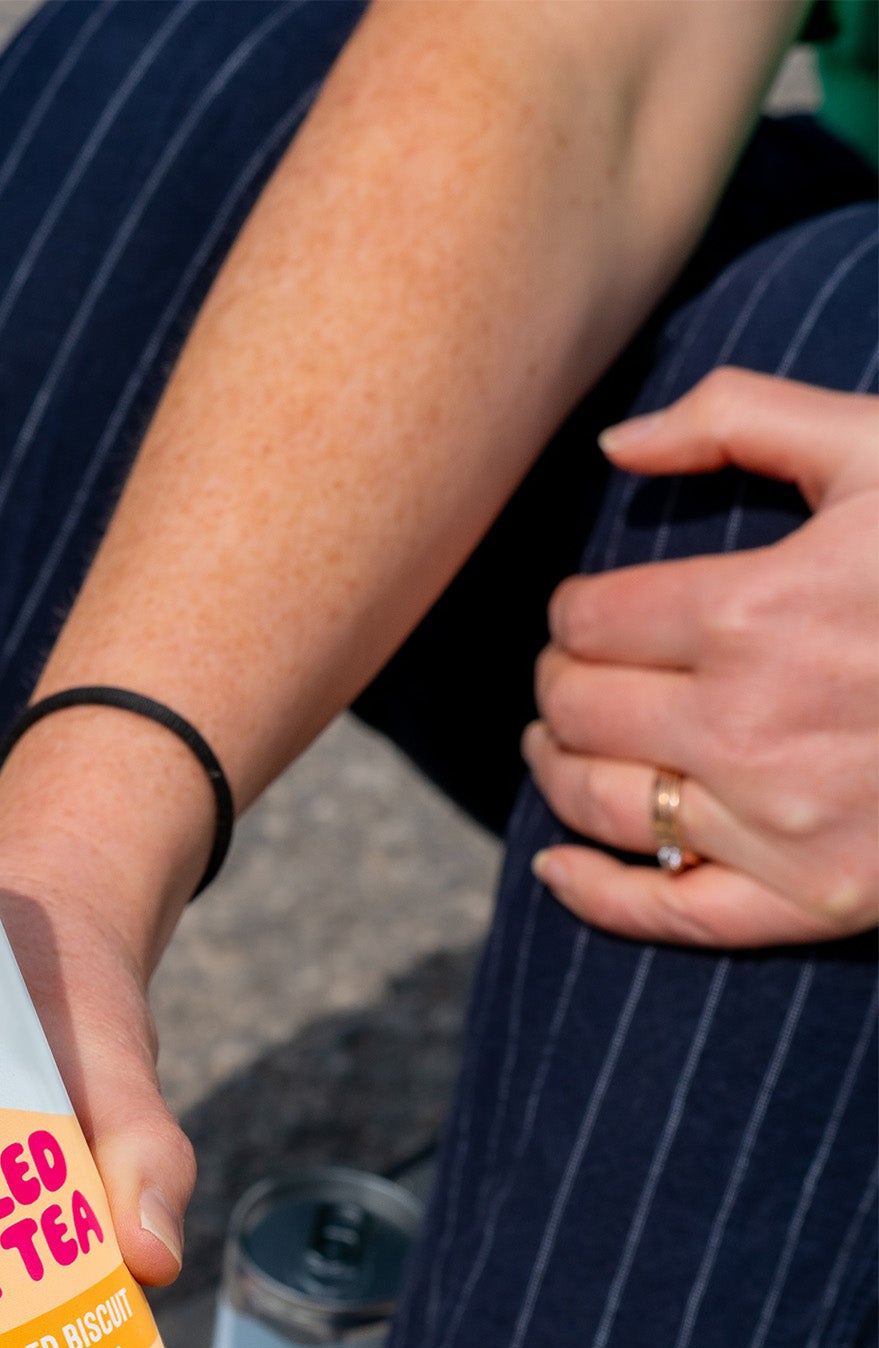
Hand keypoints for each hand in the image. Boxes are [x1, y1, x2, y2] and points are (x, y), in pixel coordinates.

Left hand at [524, 370, 878, 947]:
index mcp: (755, 610)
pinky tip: (554, 865)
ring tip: (556, 743)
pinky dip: (590, 892)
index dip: (571, 613)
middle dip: (558, 685)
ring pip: (601, 805)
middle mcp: (748, 726)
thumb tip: (613, 446)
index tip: (584, 611)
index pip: (589, 621)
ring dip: (558, 771)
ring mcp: (777, 824)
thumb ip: (740, 418)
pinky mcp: (811, 897)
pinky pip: (665, 912)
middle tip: (565, 673)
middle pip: (580, 711)